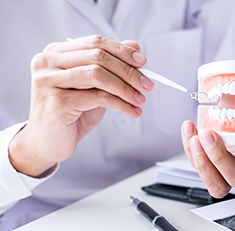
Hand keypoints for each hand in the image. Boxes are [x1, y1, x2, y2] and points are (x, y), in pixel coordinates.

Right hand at [8, 35, 153, 177]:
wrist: (47, 143)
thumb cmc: (70, 114)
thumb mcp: (94, 87)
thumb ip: (111, 67)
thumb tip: (135, 47)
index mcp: (56, 53)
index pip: (95, 43)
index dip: (122, 51)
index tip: (143, 63)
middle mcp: (48, 62)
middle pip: (98, 56)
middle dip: (128, 71)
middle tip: (148, 85)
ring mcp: (49, 80)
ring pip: (98, 75)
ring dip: (126, 88)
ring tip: (141, 100)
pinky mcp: (56, 101)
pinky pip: (97, 97)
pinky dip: (121, 104)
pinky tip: (132, 111)